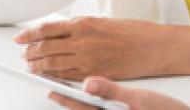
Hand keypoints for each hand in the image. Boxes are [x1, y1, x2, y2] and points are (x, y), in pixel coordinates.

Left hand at [14, 17, 189, 80]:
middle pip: (46, 47)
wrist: (152, 47)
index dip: (30, 34)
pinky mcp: (94, 73)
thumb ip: (81, 27)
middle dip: (31, 52)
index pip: (47, 29)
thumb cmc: (133, 32)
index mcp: (84, 23)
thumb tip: (63, 31)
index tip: (21, 38)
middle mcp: (82, 41)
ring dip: (38, 65)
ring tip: (30, 66)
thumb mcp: (103, 21)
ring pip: (52, 63)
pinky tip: (47, 76)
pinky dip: (53, 76)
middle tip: (23, 54)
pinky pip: (66, 76)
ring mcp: (87, 59)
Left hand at [47, 76, 189, 109]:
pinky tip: (98, 99)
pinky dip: (97, 105)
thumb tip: (89, 82)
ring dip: (82, 104)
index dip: (64, 97)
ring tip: (72, 94)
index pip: (81, 107)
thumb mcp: (138, 99)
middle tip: (54, 91)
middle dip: (70, 102)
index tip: (51, 89)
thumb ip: (111, 90)